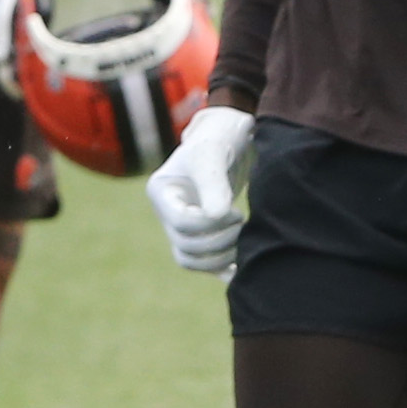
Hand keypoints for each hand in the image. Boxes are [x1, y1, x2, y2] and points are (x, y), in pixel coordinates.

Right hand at [145, 104, 258, 273]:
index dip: (211, 224)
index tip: (234, 210)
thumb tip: (216, 216)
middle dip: (219, 241)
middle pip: (186, 247)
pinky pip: (205, 264)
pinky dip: (222, 269)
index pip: (181, 224)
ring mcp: (183, 225)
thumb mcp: (213, 153)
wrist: (230, 137)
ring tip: (244, 238)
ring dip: (221, 257)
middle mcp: (168, 212)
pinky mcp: (202, 234)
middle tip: (242, 221)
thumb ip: (213, 183)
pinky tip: (243, 268)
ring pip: (192, 260)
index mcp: (162, 192)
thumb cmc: (218, 138)